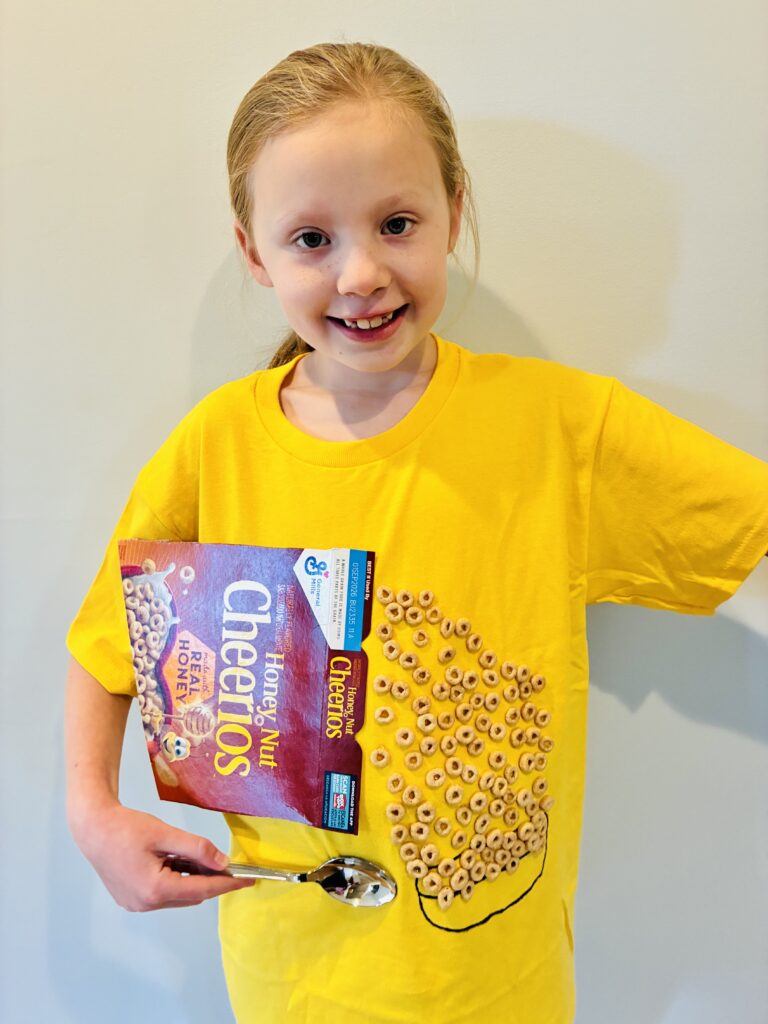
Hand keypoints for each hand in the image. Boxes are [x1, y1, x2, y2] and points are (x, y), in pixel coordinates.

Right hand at [74, 801, 253, 910]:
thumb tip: (223, 863)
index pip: (202, 889)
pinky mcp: (131, 900)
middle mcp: (146, 904)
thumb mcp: (166, 834)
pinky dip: (175, 880)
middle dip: (209, 878)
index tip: (247, 880)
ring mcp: (137, 905)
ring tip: (191, 855)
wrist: (93, 829)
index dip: (227, 884)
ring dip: (190, 879)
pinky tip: (173, 860)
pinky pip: (163, 894)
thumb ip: (197, 849)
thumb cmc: (127, 828)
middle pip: (190, 895)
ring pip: (177, 895)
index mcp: (155, 889)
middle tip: (220, 859)